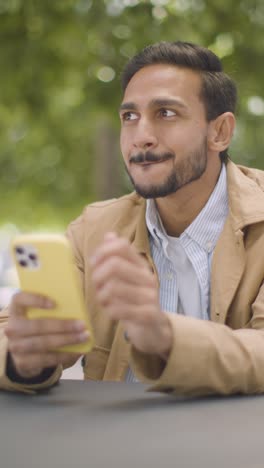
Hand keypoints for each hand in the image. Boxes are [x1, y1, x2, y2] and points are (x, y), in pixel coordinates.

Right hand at [5, 292, 88, 378]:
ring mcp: (16, 347)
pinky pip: (46, 359)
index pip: (20, 299)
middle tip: (82, 325)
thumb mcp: (37, 314)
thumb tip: (75, 309)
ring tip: (83, 337)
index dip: (35, 300)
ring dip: (67, 340)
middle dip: (63, 326)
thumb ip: (50, 309)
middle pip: (38, 325)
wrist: (23, 351)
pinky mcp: (23, 362)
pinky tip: (78, 351)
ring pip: (43, 343)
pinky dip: (64, 355)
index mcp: (16, 309)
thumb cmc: (37, 325)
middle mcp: (12, 328)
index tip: (54, 303)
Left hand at [90, 232, 172, 359]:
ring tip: (103, 301)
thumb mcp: (127, 278)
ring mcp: (150, 296)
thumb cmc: (134, 301)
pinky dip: (109, 310)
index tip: (94, 263)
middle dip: (97, 276)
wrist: (155, 329)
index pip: (122, 246)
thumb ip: (118, 257)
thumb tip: (110, 235)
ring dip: (101, 296)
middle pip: (114, 265)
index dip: (102, 251)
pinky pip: (118, 309)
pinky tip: (110, 312)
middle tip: (96, 286)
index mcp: (141, 265)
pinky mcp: (148, 314)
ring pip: (113, 287)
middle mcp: (148, 277)